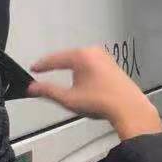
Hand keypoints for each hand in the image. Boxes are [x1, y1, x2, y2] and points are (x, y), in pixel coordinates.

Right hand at [29, 47, 161, 140]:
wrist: (129, 109)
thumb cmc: (99, 102)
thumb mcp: (69, 99)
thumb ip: (48, 91)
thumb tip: (32, 88)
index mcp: (81, 56)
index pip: (55, 59)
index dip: (42, 65)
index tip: (33, 69)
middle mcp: (94, 52)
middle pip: (68, 58)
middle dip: (57, 66)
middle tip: (44, 71)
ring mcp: (105, 57)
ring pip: (81, 61)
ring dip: (71, 69)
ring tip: (63, 79)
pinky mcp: (113, 65)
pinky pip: (91, 65)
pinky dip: (83, 71)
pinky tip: (83, 82)